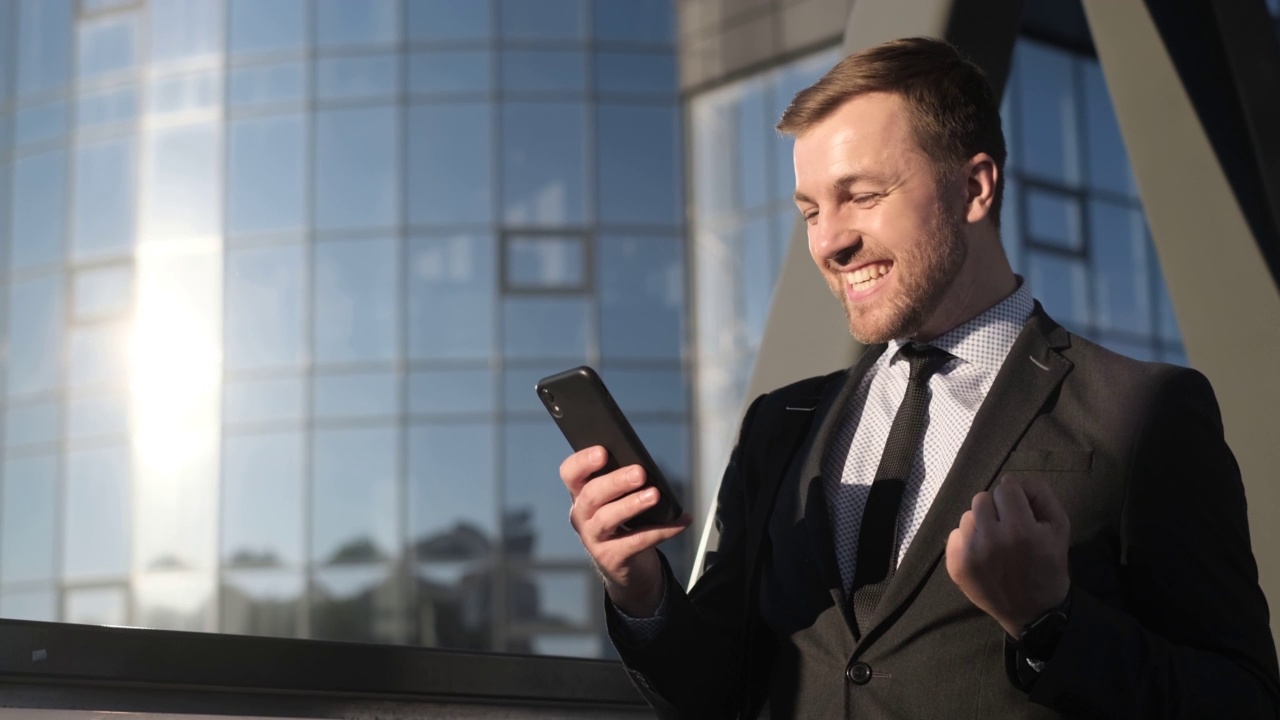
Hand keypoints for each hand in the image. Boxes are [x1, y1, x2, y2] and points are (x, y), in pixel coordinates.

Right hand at [561, 446, 690, 616]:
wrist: (628, 566)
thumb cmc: (623, 524)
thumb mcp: (617, 500)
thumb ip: (622, 482)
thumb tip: (644, 468)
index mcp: (581, 494)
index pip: (570, 474)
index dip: (582, 462)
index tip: (603, 452)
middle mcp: (581, 516)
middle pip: (591, 495)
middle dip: (616, 481)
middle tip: (640, 473)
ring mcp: (593, 538)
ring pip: (607, 518)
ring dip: (632, 504)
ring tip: (654, 495)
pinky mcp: (611, 557)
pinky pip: (636, 541)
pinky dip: (661, 530)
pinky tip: (680, 521)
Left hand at [945, 474, 1070, 637]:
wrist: (1034, 611)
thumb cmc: (1049, 565)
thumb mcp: (1060, 526)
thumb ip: (1041, 494)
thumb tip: (1015, 480)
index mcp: (1020, 529)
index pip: (1006, 487)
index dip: (1016, 498)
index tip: (1022, 513)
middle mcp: (991, 540)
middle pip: (982, 498)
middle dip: (997, 509)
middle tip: (1009, 527)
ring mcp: (969, 554)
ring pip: (968, 516)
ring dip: (982, 524)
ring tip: (996, 543)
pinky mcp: (955, 565)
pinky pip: (955, 535)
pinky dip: (968, 541)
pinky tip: (983, 555)